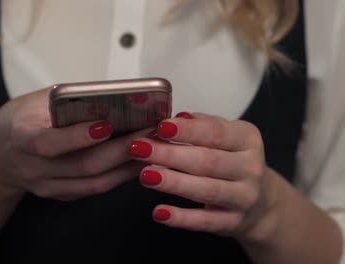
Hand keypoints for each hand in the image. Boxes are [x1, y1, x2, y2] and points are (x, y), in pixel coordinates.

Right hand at [0, 87, 148, 200]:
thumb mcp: (34, 101)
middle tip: (149, 132)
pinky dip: (120, 175)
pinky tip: (138, 160)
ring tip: (153, 146)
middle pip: (83, 166)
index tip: (107, 124)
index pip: (49, 143)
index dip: (78, 136)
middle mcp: (34, 170)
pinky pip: (95, 188)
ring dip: (128, 165)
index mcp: (22, 140)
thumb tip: (108, 97)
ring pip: (95, 183)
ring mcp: (48, 187)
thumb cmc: (18, 122)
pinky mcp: (61, 195)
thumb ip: (65, 100)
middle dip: (121, 150)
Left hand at [129, 112, 277, 240]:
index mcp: (247, 140)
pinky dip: (181, 218)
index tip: (161, 127)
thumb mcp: (223, 137)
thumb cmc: (231, 161)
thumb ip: (199, 125)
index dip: (188, 130)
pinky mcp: (233, 222)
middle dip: (170, 155)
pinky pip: (205, 221)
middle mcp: (250, 168)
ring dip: (173, 183)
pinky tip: (159, 212)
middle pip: (207, 161)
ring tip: (145, 176)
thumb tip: (175, 119)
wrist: (260, 202)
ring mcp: (244, 197)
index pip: (216, 132)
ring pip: (206, 190)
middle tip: (140, 149)